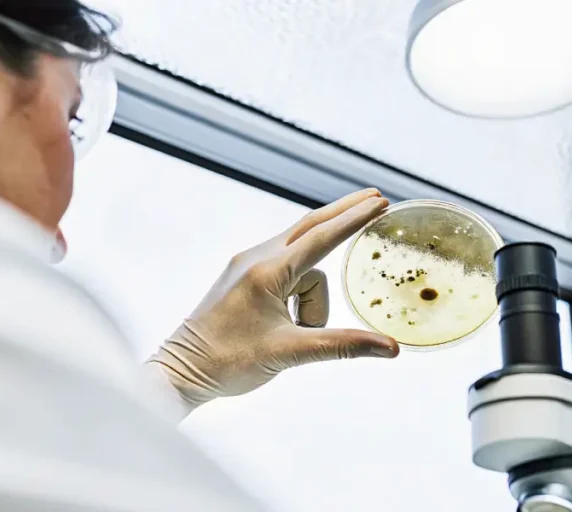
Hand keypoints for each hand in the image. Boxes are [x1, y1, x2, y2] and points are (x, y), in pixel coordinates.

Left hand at [148, 189, 398, 408]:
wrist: (181, 371)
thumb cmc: (229, 363)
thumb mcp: (291, 354)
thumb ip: (343, 346)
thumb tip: (390, 348)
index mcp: (267, 271)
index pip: (321, 238)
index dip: (354, 220)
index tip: (380, 203)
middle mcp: (256, 259)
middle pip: (310, 227)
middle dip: (344, 214)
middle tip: (376, 198)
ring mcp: (248, 265)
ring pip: (302, 267)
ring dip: (312, 298)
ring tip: (298, 334)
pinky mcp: (245, 277)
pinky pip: (286, 273)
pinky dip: (300, 292)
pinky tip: (291, 323)